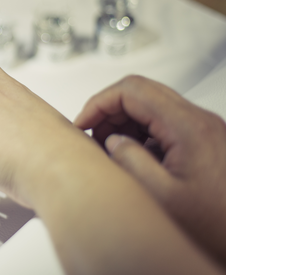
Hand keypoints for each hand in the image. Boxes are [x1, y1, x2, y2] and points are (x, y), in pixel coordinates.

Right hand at [73, 76, 225, 264]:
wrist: (247, 239)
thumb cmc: (217, 224)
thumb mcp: (161, 196)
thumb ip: (130, 161)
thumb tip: (111, 141)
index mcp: (189, 127)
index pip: (133, 90)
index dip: (100, 103)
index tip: (83, 122)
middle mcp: (201, 122)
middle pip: (142, 93)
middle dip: (110, 111)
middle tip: (92, 136)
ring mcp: (205, 130)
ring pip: (154, 106)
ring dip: (126, 122)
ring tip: (111, 149)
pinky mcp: (206, 142)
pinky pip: (166, 124)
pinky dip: (143, 134)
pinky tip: (134, 158)